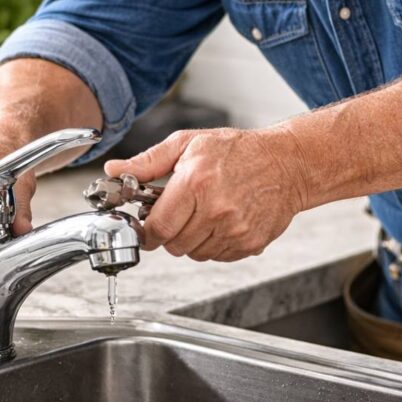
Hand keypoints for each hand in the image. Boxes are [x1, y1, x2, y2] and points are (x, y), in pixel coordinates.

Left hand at [103, 127, 305, 261]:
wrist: (286, 164)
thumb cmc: (237, 151)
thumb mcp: (188, 144)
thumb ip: (148, 162)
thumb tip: (114, 171)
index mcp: (196, 182)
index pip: (157, 227)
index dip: (148, 230)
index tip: (148, 225)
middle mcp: (216, 210)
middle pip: (174, 245)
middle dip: (170, 233)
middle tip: (180, 213)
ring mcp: (235, 230)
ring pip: (194, 254)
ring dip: (192, 240)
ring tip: (203, 214)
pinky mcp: (249, 243)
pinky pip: (217, 256)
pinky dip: (213, 244)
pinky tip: (221, 222)